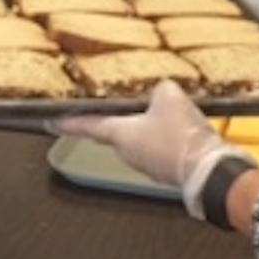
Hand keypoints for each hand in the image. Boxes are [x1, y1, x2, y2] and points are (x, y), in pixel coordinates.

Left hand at [50, 80, 249, 219]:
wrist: (209, 169)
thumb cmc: (181, 135)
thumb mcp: (169, 97)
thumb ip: (159, 89)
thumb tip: (160, 91)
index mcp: (120, 134)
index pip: (86, 125)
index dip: (67, 121)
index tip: (49, 121)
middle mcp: (128, 152)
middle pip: (113, 131)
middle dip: (112, 117)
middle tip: (110, 104)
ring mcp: (146, 163)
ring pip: (138, 138)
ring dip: (142, 125)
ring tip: (153, 108)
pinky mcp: (165, 168)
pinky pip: (157, 146)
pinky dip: (161, 135)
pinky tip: (175, 124)